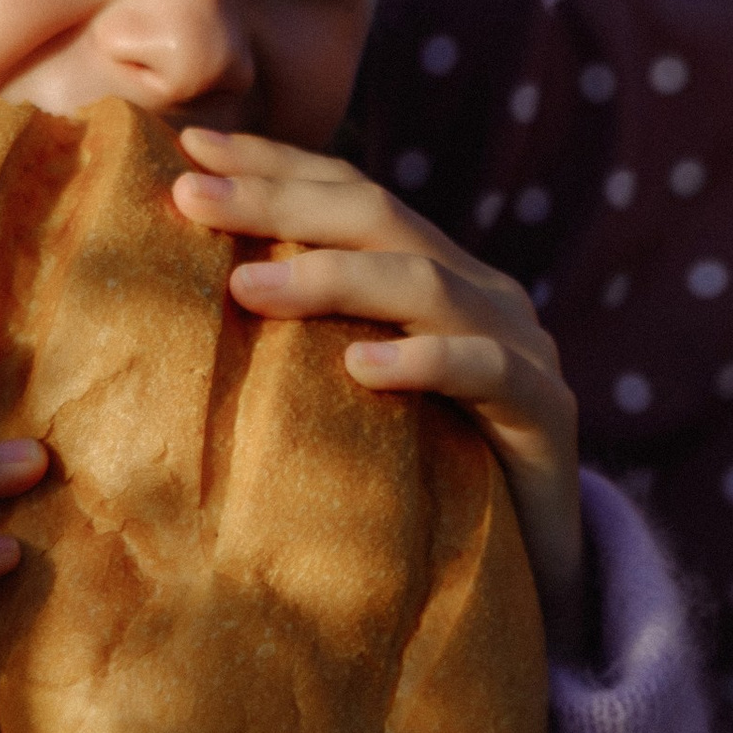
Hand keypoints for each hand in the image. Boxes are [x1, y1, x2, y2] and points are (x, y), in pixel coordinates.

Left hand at [171, 128, 587, 655]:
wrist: (530, 585)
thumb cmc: (420, 488)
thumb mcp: (349, 403)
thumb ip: (299, 346)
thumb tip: (185, 304)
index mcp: (432, 275)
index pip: (349, 194)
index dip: (273, 164)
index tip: (186, 147)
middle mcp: (479, 294)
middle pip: (378, 217)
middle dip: (279, 200)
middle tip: (189, 195)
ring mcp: (520, 347)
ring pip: (425, 283)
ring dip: (331, 277)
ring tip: (247, 287)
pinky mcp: (547, 413)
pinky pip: (486, 371)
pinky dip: (423, 362)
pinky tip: (361, 369)